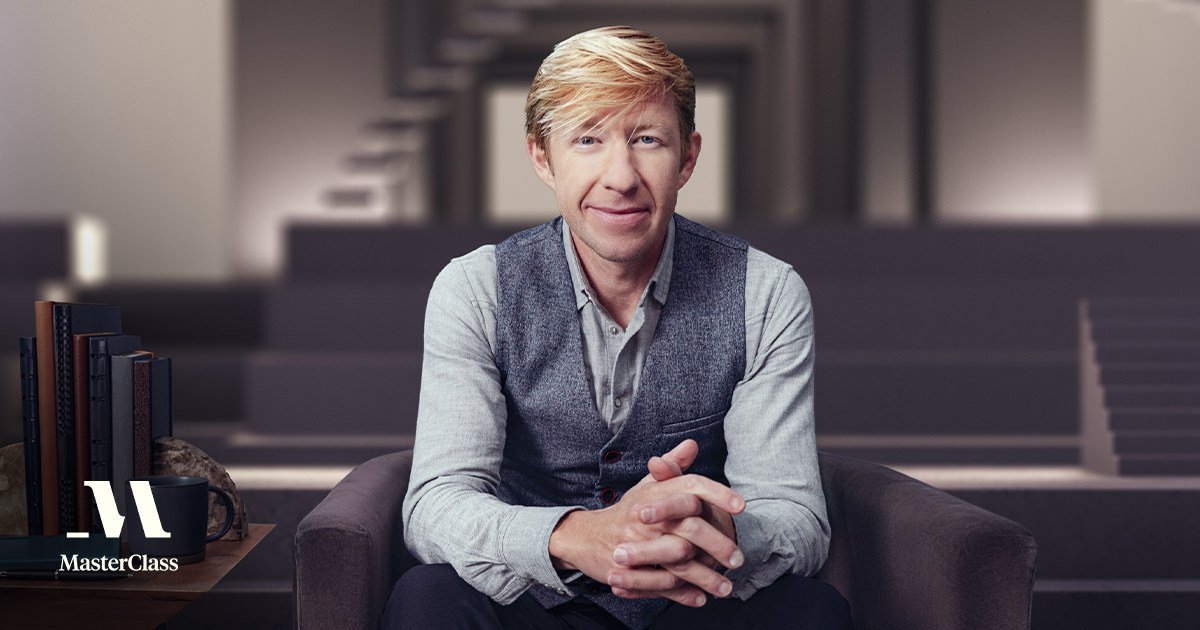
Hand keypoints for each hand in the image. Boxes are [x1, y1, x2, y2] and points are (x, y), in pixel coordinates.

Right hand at [549, 440, 744, 606]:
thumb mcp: (647, 487)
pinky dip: (681, 594)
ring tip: (726, 588)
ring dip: (704, 577)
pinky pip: (659, 585)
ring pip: (677, 561)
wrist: (585, 536)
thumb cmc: (625, 512)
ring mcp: (635, 545)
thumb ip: (672, 467)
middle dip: (716, 544)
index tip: (742, 505)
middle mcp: (644, 517)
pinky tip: (699, 598)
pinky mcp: (628, 571)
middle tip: (738, 559)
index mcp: (653, 494)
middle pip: (688, 528)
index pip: (689, 487)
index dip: (716, 494)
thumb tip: (692, 445)